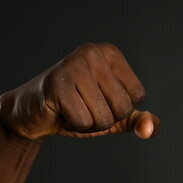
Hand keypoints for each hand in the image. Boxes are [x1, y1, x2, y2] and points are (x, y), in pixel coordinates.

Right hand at [0, 42, 158, 140]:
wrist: (30, 114)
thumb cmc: (75, 110)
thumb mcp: (113, 116)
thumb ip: (137, 121)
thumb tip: (152, 129)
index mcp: (110, 54)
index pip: (138, 96)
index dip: (120, 109)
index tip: (98, 100)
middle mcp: (93, 54)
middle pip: (123, 107)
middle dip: (105, 119)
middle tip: (83, 107)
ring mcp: (74, 66)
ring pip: (105, 118)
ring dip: (88, 124)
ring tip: (71, 109)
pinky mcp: (57, 85)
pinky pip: (84, 122)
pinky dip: (74, 126)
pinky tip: (60, 112)